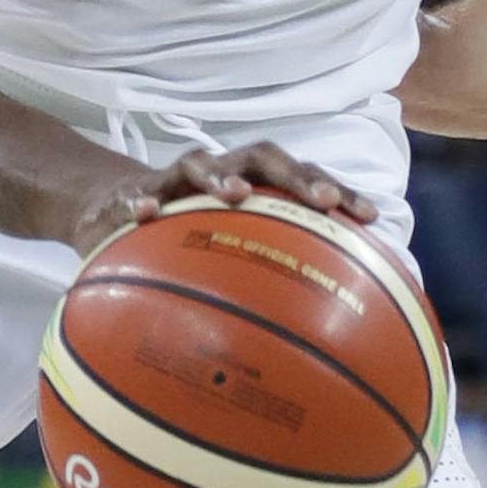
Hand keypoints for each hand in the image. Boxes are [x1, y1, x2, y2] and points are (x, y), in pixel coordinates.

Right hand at [68, 142, 378, 259]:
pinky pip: (135, 193)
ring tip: (235, 194)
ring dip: (220, 176)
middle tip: (320, 200)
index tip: (370, 217)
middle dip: (295, 176)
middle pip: (263, 159)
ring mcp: (178, 179)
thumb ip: (272, 272)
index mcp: (255, 184)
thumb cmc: (190, 234)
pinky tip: (144, 212)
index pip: (303, 179)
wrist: (116, 208)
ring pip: (201, 164)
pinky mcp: (134, 192)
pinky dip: (141, 199)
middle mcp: (222, 173)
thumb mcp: (231, 250)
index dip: (339, 192)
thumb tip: (327, 328)